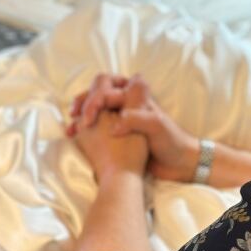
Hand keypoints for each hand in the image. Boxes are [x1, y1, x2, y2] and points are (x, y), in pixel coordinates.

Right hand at [70, 75, 198, 182]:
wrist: (178, 163)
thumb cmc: (171, 140)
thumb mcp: (155, 125)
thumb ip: (135, 118)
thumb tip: (114, 124)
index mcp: (134, 93)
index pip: (106, 86)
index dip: (94, 99)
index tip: (89, 120)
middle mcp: (125, 101)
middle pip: (96, 92)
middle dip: (83, 102)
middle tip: (75, 116)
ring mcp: (119, 116)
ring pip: (94, 108)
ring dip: (80, 114)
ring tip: (71, 127)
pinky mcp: (116, 132)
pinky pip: (95, 125)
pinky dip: (83, 128)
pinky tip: (74, 136)